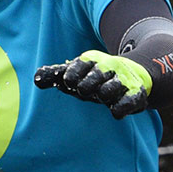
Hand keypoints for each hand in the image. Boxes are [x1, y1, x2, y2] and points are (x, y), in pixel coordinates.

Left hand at [34, 50, 151, 118]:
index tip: (69, 82)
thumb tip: (36, 79)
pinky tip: (115, 111)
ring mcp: (123, 80)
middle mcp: (108, 67)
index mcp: (92, 60)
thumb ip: (54, 75)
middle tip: (85, 91)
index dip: (72, 75)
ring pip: (109, 89)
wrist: (134, 75)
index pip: (81, 64)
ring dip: (103, 95)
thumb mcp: (76, 74)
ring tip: (101, 96)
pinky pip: (128, 102)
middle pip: (95, 77)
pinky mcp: (136, 94)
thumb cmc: (96, 77)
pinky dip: (120, 108)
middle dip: (87, 86)